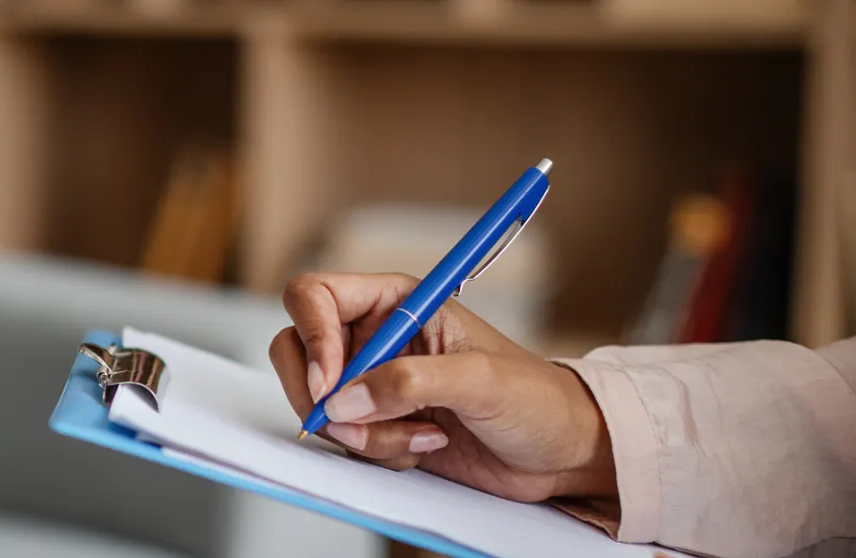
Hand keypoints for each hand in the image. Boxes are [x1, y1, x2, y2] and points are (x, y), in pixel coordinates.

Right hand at [267, 273, 616, 501]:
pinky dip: (378, 451)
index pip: (317, 297)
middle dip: (322, 395)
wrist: (558, 452)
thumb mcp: (481, 379)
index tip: (329, 382)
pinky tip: (427, 443)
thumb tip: (346, 399)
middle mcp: (375, 338)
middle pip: (297, 350)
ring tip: (424, 432)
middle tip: (357, 422)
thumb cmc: (536, 398)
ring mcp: (372, 383)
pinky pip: (344, 440)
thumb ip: (410, 381)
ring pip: (320, 405)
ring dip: (364, 432)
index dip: (311, 335)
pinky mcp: (376, 424)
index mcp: (397, 302)